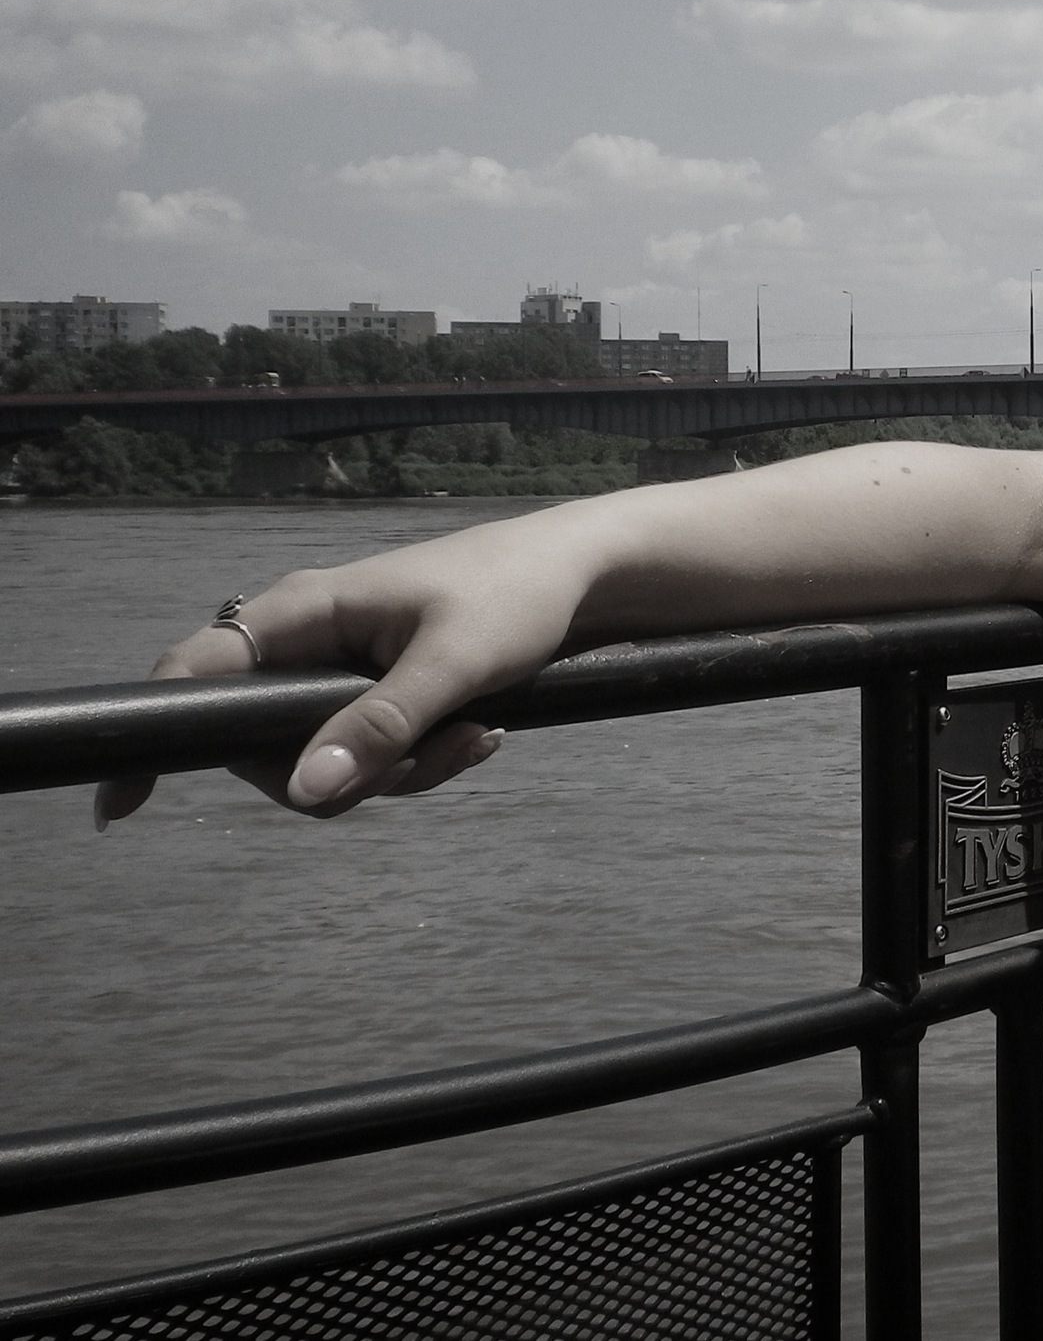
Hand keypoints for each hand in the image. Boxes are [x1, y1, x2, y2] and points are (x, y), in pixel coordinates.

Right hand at [98, 523, 592, 824]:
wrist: (582, 576)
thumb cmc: (517, 595)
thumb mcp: (453, 665)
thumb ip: (381, 727)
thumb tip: (308, 789)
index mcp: (303, 611)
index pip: (194, 670)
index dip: (154, 734)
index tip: (123, 804)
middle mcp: (308, 639)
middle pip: (266, 744)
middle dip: (345, 774)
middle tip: (425, 761)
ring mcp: (341, 669)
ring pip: (326, 760)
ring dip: (398, 772)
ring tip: (471, 737)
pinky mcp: (377, 692)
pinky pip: (370, 754)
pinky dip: (421, 761)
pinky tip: (480, 736)